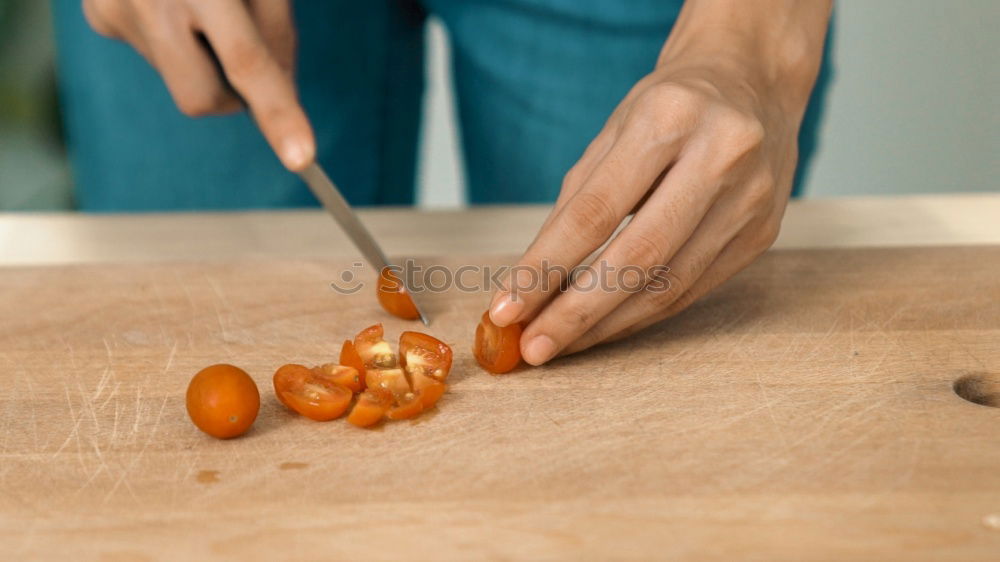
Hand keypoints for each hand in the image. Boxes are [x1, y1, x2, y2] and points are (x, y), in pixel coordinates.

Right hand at [83, 0, 313, 170]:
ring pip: (180, 81)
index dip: (278, 112)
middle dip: (232, 97)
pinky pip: (154, 56)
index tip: (302, 157)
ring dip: (203, 59)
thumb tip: (282, 99)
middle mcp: (153, 0)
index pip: (247, 62)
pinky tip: (170, 2)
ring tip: (203, 6)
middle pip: (202, 98)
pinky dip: (176, 41)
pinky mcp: (100, 16)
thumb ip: (277, 36)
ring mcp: (117, 11)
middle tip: (244, 60)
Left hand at [488, 0, 829, 364]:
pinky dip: (642, 315)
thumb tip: (531, 282)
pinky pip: (692, 291)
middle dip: (576, 313)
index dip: (546, 268)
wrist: (752, 83)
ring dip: (607, 325)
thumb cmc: (668, 107)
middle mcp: (720, 156)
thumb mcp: (613, 132)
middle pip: (638, 258)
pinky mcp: (762, 235)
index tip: (505, 310)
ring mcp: (750, 200)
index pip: (596, 212)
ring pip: (668, 285)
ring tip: (560, 344)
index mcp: (670, 117)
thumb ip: (575, 203)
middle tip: (533, 347)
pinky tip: (606, 327)